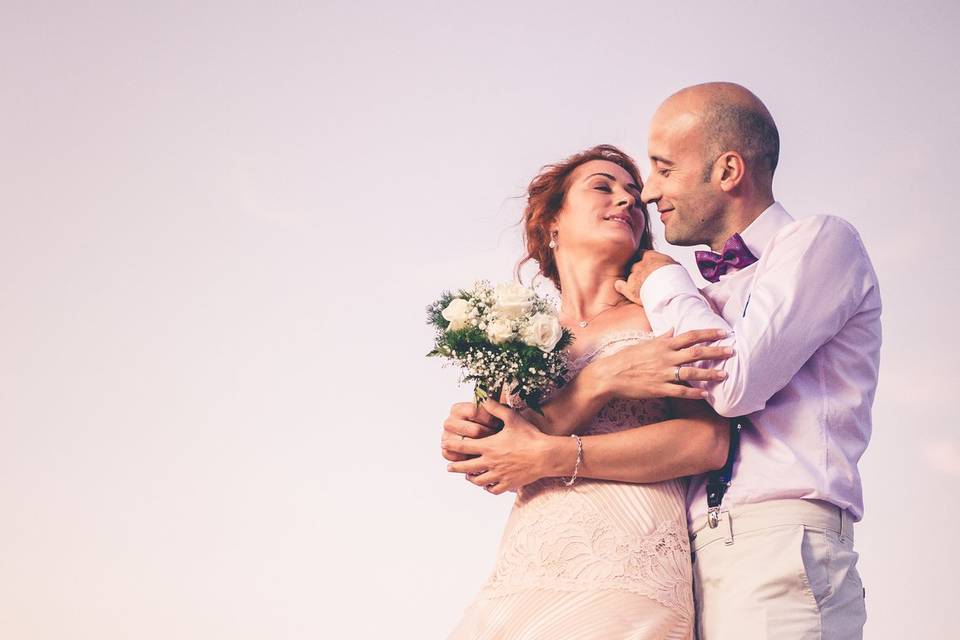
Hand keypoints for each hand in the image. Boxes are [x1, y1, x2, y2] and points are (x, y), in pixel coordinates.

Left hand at [443, 400, 557, 494]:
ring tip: (467, 476)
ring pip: (478, 481)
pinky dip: (487, 487)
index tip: (444, 447)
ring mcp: (499, 475)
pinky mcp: (508, 484)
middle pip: (466, 467)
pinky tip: (486, 484)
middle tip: (449, 467)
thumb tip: (484, 399)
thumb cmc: (530, 435)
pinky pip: (492, 489)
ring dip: (470, 478)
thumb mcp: (512, 418)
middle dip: (456, 467)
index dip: (452, 447)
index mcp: (489, 446)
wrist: (546, 456)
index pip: (463, 447)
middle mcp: (491, 462)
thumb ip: (496, 408)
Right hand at [588, 328, 732, 400]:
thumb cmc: (626, 358)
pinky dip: (694, 392)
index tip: (724, 333)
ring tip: (725, 375)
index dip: (708, 334)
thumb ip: (661, 338)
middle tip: (731, 351)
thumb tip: (672, 329)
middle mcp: (666, 357)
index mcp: (663, 344)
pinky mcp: (659, 388)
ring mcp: (663, 373)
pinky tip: (705, 394)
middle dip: (716, 352)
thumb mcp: (644, 344)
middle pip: (696, 352)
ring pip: (692, 372)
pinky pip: (680, 391)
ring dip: (710, 374)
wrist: (610, 375)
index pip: (690, 336)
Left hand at [614, 250, 678, 303]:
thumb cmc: (676, 280)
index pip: (642, 254)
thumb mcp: (675, 266)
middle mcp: (640, 265)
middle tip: (646, 280)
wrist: (670, 292)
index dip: (644, 261)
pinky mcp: (630, 288)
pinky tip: (623, 288)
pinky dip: (621, 287)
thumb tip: (670, 265)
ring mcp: (634, 277)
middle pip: (634, 266)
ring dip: (635, 282)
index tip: (648, 266)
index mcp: (651, 257)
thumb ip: (667, 264)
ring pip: (630, 277)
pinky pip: (620, 285)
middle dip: (639, 272)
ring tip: (643, 290)